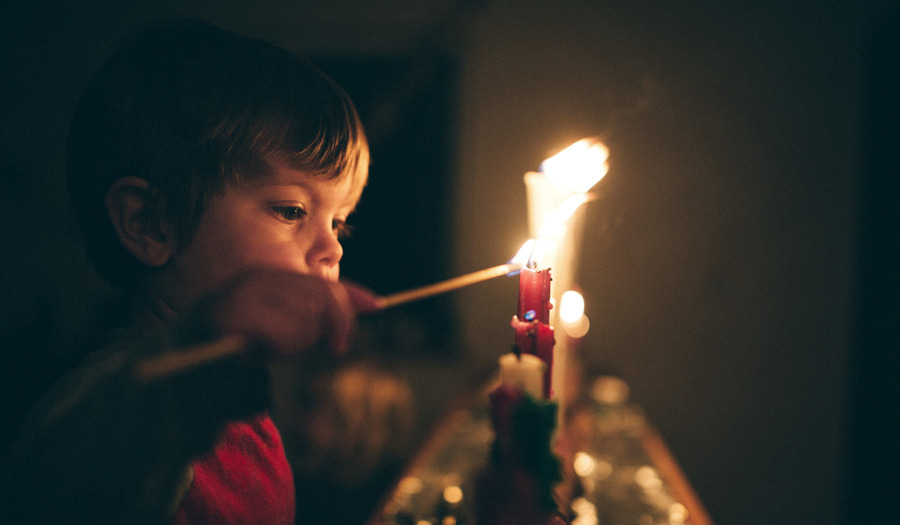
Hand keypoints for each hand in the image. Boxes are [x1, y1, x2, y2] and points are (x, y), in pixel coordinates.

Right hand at [202, 268, 377, 356]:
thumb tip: (370, 304)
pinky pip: (282, 334)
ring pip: (306, 320)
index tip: (379, 304)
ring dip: (294, 343)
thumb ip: (316, 312)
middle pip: (323, 300)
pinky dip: (277, 347)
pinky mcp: (236, 315)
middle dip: (322, 329)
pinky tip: (258, 351)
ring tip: (266, 347)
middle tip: (292, 347)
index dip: (353, 295)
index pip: (324, 283)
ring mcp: (246, 295)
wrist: (185, 361)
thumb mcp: (282, 325)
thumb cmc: (237, 344)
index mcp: (269, 276)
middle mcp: (259, 279)